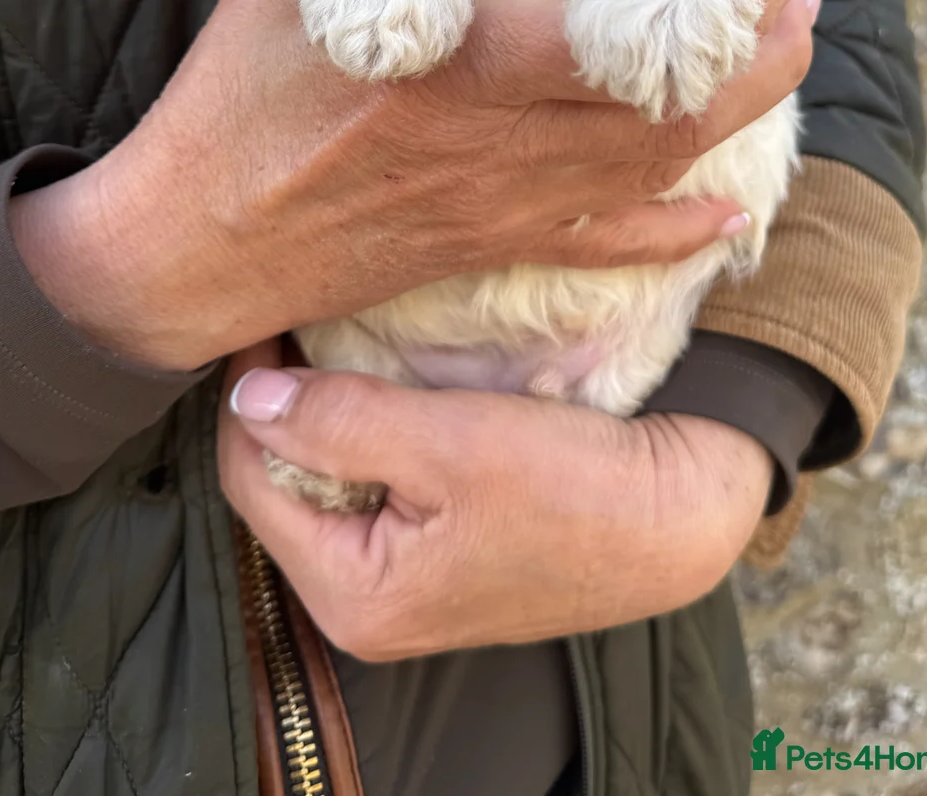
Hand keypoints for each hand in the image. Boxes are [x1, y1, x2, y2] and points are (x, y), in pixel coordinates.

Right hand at [9, 0, 821, 371]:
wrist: (195, 242)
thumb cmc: (235, 100)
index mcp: (463, 67)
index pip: (626, 32)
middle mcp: (504, 146)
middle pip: (672, 104)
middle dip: (762, 45)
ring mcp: (507, 207)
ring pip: (656, 169)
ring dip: (741, 112)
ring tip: (791, 55)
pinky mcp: (491, 247)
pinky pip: (605, 249)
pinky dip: (675, 234)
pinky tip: (725, 218)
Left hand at [219, 343, 774, 657]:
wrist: (682, 512)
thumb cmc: (571, 485)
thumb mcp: (445, 444)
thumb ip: (336, 422)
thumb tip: (245, 398)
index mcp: (355, 597)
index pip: (252, 482)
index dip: (250, 394)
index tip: (268, 319)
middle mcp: (368, 607)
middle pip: (285, 488)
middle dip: (287, 407)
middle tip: (302, 326)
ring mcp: (409, 585)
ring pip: (331, 484)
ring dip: (331, 418)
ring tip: (340, 347)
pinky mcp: (444, 556)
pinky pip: (377, 490)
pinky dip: (374, 436)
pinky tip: (391, 391)